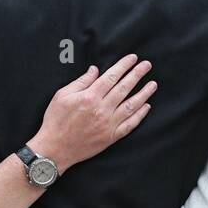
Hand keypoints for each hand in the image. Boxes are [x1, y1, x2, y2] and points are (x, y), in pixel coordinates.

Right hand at [29, 54, 155, 173]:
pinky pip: (130, 125)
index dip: (124, 66)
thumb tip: (95, 70)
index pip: (111, 77)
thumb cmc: (55, 121)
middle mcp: (102, 109)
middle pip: (124, 88)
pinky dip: (140, 115)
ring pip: (131, 106)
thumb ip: (81, 82)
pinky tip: (146, 107)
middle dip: (137, 75)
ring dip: (144, 94)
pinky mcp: (111, 137)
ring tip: (153, 84)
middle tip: (147, 65)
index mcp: (90, 97)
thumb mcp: (62, 96)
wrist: (55, 149)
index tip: (133, 59)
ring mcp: (108, 124)